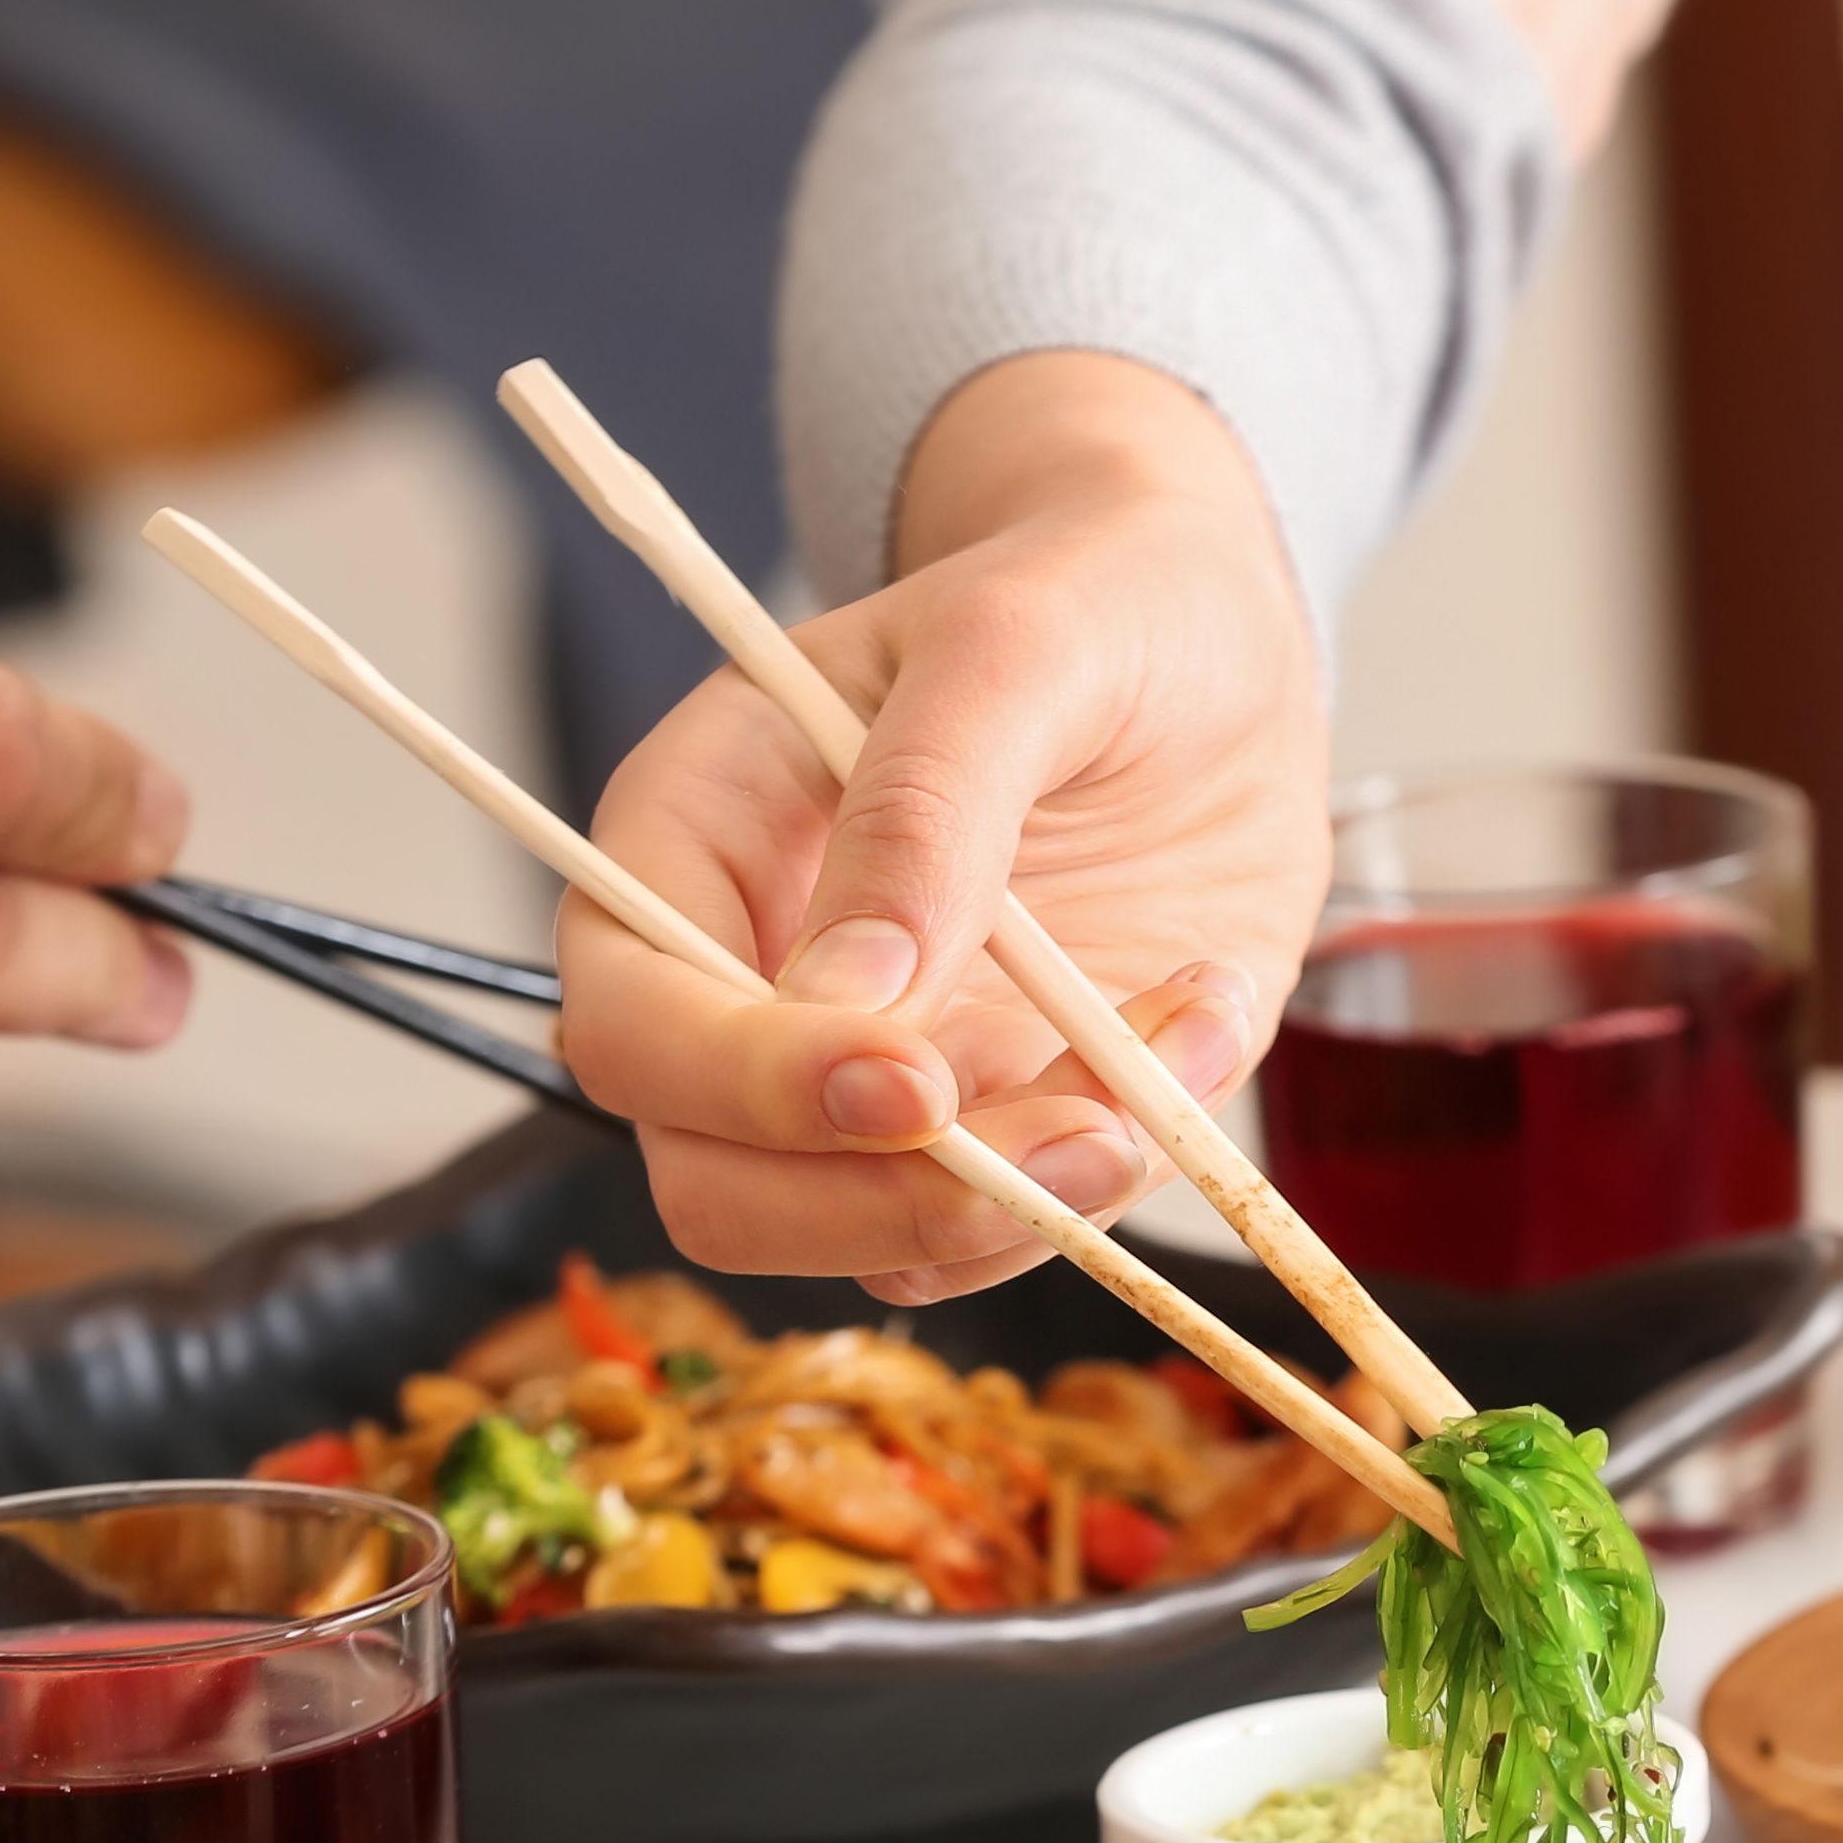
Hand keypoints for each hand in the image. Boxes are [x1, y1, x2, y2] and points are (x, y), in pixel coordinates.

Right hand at [570, 353, 1322, 1299]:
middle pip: (719, 1192)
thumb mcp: (1017, 642)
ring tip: (1166, 1061)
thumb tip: (851, 997)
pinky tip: (1197, 1026)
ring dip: (1025, 1209)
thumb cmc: (1086, 599)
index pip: (637, 1027)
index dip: (751, 1085)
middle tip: (1065, 1137)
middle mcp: (752, 993)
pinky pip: (1015, 1228)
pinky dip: (1113, 1179)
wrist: (1205, 642)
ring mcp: (872, 1080)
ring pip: (875, 1243)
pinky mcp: (996, 1128)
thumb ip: (928, 805)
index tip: (912, 1080)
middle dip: (881, 1201)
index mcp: (693, 847)